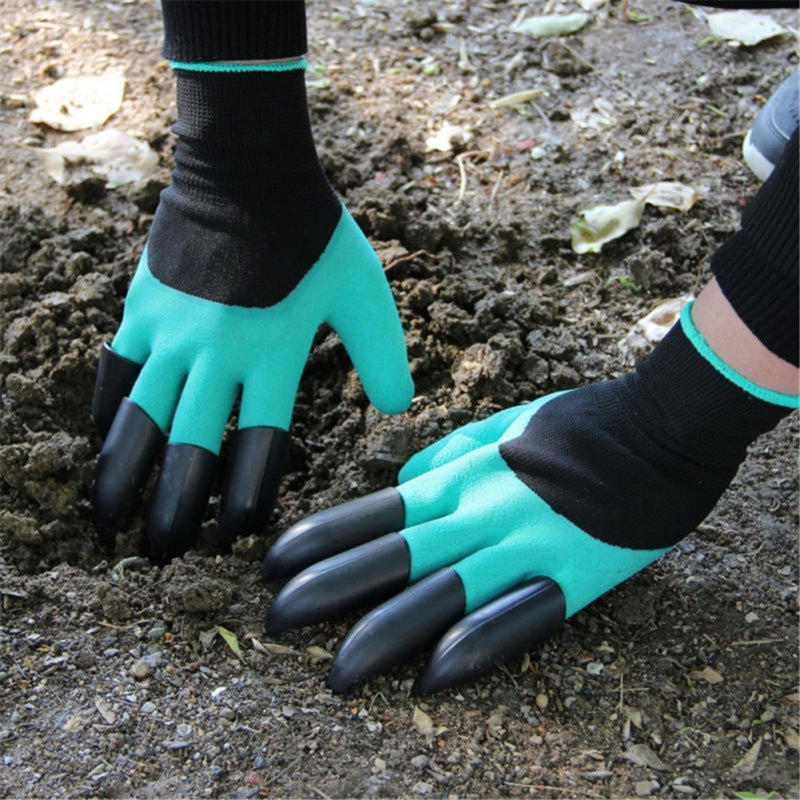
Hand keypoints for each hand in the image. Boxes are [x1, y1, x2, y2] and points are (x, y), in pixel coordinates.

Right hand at [91, 204, 412, 561]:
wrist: (249, 170)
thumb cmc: (313, 231)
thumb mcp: (365, 293)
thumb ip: (383, 353)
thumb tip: (400, 408)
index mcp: (274, 355)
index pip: (259, 445)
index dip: (247, 496)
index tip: (237, 535)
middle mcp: (218, 355)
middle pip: (191, 447)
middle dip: (177, 508)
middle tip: (166, 553)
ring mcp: (172, 333)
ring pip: (141, 419)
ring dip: (124, 475)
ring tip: (109, 520)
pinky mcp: (143, 308)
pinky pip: (116, 370)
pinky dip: (108, 410)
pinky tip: (102, 441)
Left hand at [261, 314, 790, 692]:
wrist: (654, 431)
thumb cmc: (572, 425)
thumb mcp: (498, 427)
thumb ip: (446, 457)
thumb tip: (403, 482)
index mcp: (459, 477)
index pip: (374, 513)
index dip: (322, 540)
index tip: (274, 566)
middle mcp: (478, 511)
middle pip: (389, 556)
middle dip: (327, 590)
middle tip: (274, 623)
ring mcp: (522, 546)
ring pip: (438, 593)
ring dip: (382, 633)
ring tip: (337, 673)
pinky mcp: (568, 578)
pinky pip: (511, 618)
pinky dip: (471, 647)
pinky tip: (431, 678)